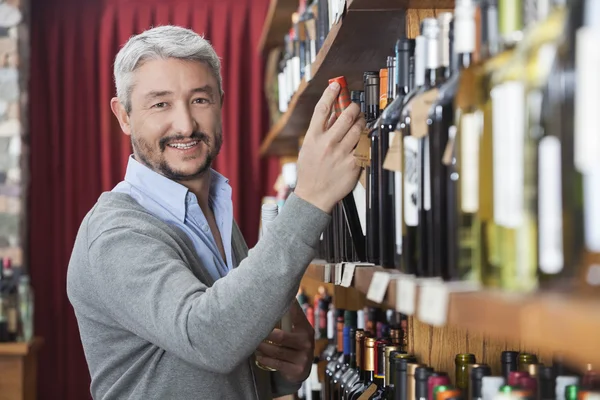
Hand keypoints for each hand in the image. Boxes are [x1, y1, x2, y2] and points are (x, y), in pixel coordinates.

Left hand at [256, 302, 314, 382]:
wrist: (302, 369)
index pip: (295, 313)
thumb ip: (288, 318)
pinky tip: (259, 355)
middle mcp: (306, 342)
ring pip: (276, 351)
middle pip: (281, 336)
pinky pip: (276, 363)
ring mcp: (303, 357)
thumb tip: (275, 298)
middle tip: (252, 331)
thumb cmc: (294, 345)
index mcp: (306, 328)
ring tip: (253, 343)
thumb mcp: (296, 331)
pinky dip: (265, 359)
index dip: (285, 307)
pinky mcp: (297, 369)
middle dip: (265, 334)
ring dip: (262, 347)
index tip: (270, 301)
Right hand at [294, 81, 363, 212]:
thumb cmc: (310, 172)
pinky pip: (364, 146)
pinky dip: (365, 140)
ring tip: (361, 123)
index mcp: (314, 138)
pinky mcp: (353, 164)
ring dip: (362, 123)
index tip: (336, 85)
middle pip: (346, 116)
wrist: (313, 196)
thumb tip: (332, 113)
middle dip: (354, 108)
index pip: (322, 109)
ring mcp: (341, 153)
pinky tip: (364, 140)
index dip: (330, 93)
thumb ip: (320, 131)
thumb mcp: (308, 148)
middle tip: (356, 108)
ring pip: (358, 129)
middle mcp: (327, 143)